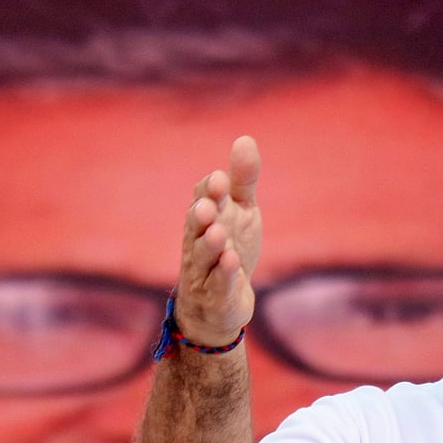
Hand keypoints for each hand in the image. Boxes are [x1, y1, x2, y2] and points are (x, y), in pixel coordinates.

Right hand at [175, 135, 262, 345]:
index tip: (219, 179)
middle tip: (208, 204)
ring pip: (203, 256)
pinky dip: (224, 273)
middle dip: (202, 215)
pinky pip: (219, 284)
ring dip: (210, 245)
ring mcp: (205, 270)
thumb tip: (245, 138)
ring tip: (218, 233)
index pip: (202, 199)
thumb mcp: (241, 212)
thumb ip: (242, 179)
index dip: (209, 191)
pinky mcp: (217, 295)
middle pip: (196, 226)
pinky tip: (233, 262)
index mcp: (206, 218)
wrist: (220, 304)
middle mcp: (199, 242)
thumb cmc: (230, 248)